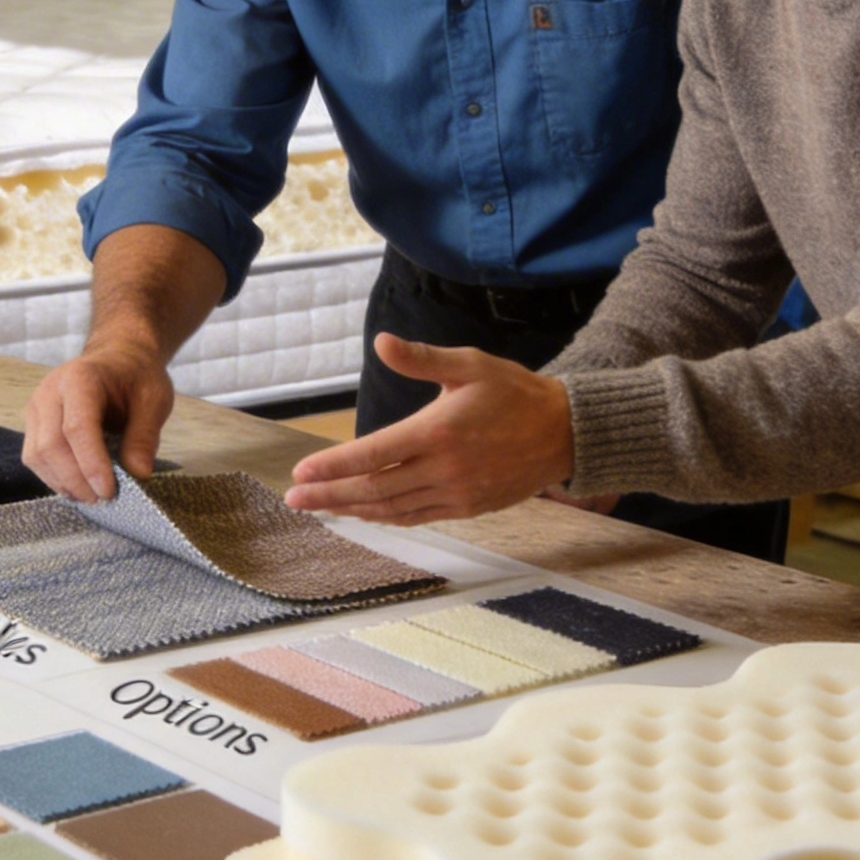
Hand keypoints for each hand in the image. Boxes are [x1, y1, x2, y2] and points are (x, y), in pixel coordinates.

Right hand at [22, 347, 173, 501]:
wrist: (117, 358)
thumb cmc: (135, 378)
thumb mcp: (153, 401)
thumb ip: (144, 436)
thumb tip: (139, 474)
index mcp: (80, 378)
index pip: (77, 427)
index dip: (91, 464)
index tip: (109, 490)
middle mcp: (49, 391)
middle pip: (51, 445)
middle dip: (76, 479)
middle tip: (104, 498)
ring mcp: (36, 407)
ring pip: (37, 455)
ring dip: (63, 482)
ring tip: (92, 496)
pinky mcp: (33, 423)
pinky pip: (34, 457)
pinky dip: (54, 478)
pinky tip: (77, 486)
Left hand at [284, 332, 575, 525]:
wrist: (564, 432)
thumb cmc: (513, 392)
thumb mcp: (468, 365)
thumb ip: (421, 358)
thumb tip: (381, 342)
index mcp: (437, 431)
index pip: (372, 453)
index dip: (333, 466)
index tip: (301, 472)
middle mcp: (443, 468)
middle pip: (374, 489)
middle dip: (330, 495)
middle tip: (295, 498)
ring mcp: (456, 493)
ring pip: (393, 508)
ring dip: (352, 510)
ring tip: (319, 508)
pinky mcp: (468, 507)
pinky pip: (417, 516)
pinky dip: (386, 517)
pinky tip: (364, 513)